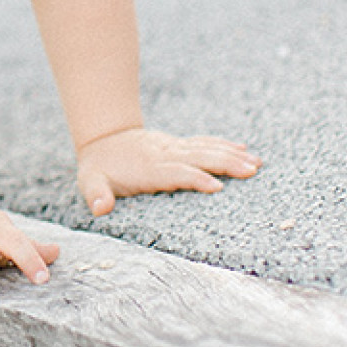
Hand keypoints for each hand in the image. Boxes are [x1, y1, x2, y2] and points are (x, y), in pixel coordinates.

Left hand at [76, 127, 260, 216]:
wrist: (102, 138)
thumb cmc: (98, 167)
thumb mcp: (89, 181)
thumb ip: (96, 194)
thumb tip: (100, 208)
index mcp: (148, 168)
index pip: (175, 173)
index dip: (195, 179)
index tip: (217, 187)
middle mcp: (165, 155)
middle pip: (199, 157)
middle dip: (226, 164)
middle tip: (251, 171)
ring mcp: (173, 148)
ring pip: (206, 149)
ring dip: (232, 155)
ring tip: (256, 163)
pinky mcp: (178, 145)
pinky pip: (203, 143)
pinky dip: (223, 144)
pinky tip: (243, 148)